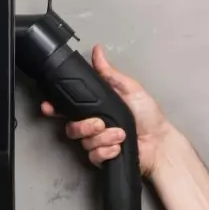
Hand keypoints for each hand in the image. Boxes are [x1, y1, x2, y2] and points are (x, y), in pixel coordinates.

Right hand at [40, 44, 172, 176]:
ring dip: (103, 138)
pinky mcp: (102, 158)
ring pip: (84, 142)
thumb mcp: (130, 89)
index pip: (68, 108)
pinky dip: (106, 151)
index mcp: (96, 108)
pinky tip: (118, 147)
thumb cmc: (148, 116)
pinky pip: (93, 155)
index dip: (55, 108)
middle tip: (100, 124)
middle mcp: (93, 125)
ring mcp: (97, 142)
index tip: (49, 107)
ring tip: (120, 134)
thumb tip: (98, 51)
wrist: (159, 142)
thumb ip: (109, 73)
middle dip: (84, 126)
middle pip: (71, 127)